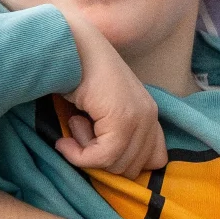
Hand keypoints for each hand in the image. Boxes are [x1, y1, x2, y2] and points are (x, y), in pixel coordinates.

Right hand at [56, 9, 166, 176]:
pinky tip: (64, 139)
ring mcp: (139, 117)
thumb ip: (115, 136)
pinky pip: (101, 157)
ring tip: (76, 124)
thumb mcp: (101, 112)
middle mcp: (150, 115)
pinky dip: (77, 155)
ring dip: (86, 153)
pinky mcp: (123, 119)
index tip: (96, 149)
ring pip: (115, 164)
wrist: (70, 49)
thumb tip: (113, 169)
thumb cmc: (77, 79)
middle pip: (132, 168)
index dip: (124, 163)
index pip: (155, 160)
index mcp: (149, 113)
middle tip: (80, 132)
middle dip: (101, 160)